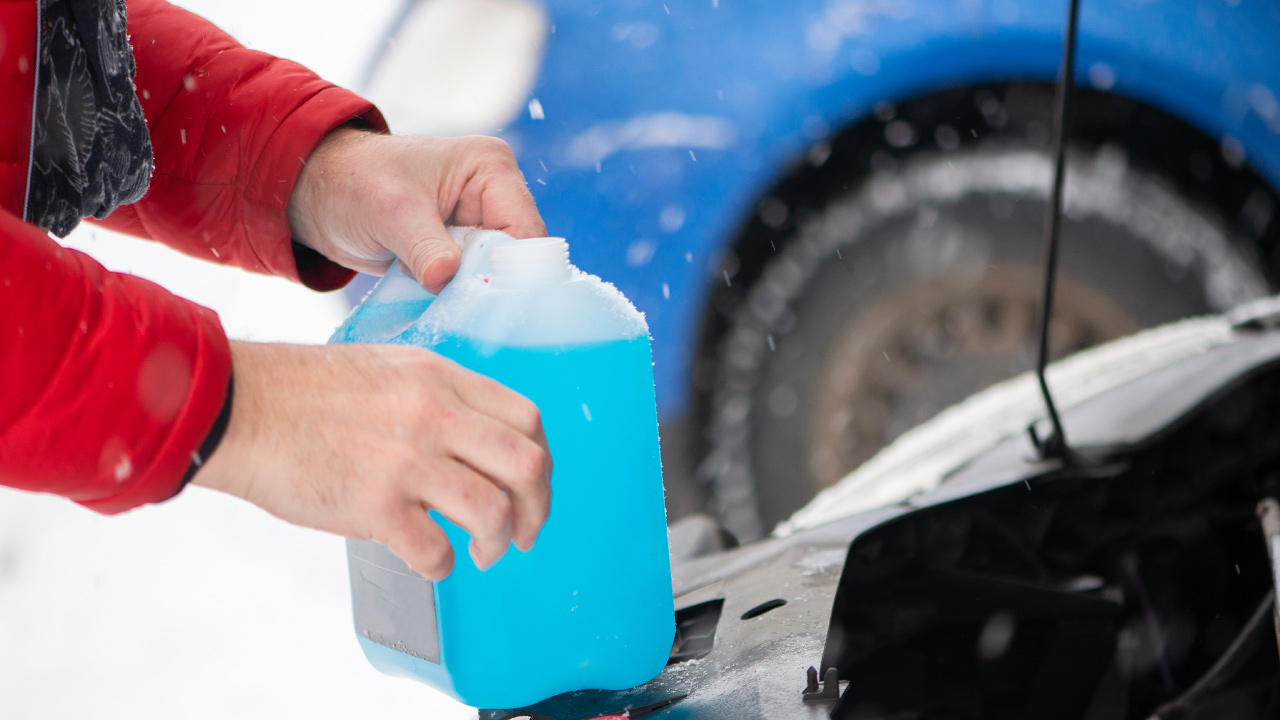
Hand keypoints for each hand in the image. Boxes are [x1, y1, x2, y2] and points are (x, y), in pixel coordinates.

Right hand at [192, 341, 552, 578]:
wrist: (240, 407)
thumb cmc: (304, 392)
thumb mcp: (389, 368)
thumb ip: (439, 398)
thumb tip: (476, 440)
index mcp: (441, 379)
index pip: (527, 419)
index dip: (540, 460)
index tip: (531, 486)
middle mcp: (435, 415)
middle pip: (527, 466)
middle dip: (536, 509)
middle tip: (523, 532)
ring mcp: (408, 461)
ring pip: (494, 512)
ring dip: (498, 542)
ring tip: (482, 553)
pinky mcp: (376, 506)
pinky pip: (436, 551)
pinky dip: (441, 566)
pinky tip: (429, 562)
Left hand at [288, 129, 546, 292]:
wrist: (320, 193)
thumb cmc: (355, 183)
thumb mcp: (392, 212)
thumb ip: (425, 247)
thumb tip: (447, 278)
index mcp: (491, 169)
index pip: (525, 229)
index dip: (513, 267)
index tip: (491, 300)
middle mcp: (496, 195)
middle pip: (518, 256)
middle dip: (493, 283)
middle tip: (469, 311)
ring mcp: (480, 224)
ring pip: (498, 273)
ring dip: (473, 292)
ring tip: (449, 305)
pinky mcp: (462, 249)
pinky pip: (476, 281)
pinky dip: (460, 295)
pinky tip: (442, 303)